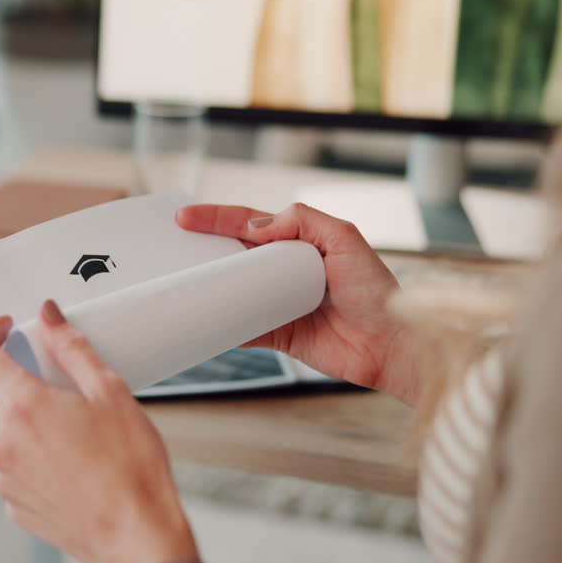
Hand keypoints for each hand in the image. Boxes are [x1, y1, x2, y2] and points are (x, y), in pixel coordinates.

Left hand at [0, 302, 198, 562]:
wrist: (137, 536)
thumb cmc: (130, 466)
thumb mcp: (110, 392)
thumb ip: (71, 349)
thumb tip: (48, 317)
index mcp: (23, 407)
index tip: (1, 328)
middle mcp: (1, 443)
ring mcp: (3, 479)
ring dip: (2, 419)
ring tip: (49, 417)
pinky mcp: (14, 506)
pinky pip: (7, 470)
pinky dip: (22, 454)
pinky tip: (62, 456)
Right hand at [177, 202, 423, 403]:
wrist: (390, 345)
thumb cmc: (376, 290)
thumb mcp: (344, 238)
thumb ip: (302, 221)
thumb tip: (255, 229)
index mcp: (298, 241)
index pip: (248, 224)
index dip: (215, 218)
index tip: (184, 217)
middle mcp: (284, 269)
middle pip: (234, 254)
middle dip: (203, 248)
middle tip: (171, 247)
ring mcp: (278, 301)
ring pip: (232, 289)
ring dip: (207, 285)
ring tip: (177, 280)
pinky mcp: (278, 334)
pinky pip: (240, 327)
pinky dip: (219, 324)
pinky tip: (198, 319)